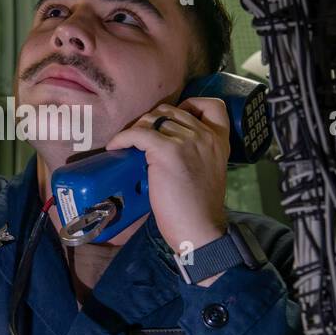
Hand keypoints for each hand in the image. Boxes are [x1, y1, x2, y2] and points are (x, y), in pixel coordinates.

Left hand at [105, 97, 230, 264]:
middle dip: (152, 120)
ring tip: (129, 144)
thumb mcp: (207, 170)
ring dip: (137, 129)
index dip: (189, 105)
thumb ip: (196, 151)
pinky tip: (115, 147)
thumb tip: (164, 144)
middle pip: (171, 110)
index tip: (172, 121)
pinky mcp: (167, 151)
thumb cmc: (199, 208)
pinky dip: (123, 138)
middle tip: (140, 138)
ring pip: (153, 119)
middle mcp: (205, 135)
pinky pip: (138, 134)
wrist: (199, 229)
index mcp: (219, 140)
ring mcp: (187, 141)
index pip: (211, 105)